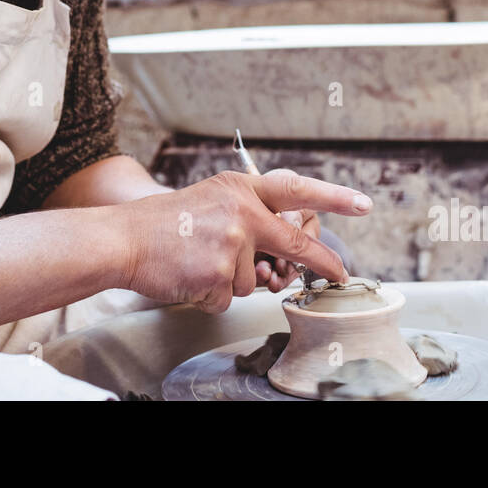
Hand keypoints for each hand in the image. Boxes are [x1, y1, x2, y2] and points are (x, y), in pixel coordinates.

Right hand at [116, 168, 371, 313]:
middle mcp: (242, 212)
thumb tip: (284, 243)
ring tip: (198, 262)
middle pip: (293, 244)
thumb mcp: (212, 200)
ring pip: (253, 280)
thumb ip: (247, 213)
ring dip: (229, 281)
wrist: (124, 240)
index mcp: (240, 189)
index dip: (333, 197)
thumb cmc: (164, 224)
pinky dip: (209, 295)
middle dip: (321, 263)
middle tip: (339, 274)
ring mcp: (232, 244)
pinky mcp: (219, 274)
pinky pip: (228, 298)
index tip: (363, 204)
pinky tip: (189, 275)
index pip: (296, 189)